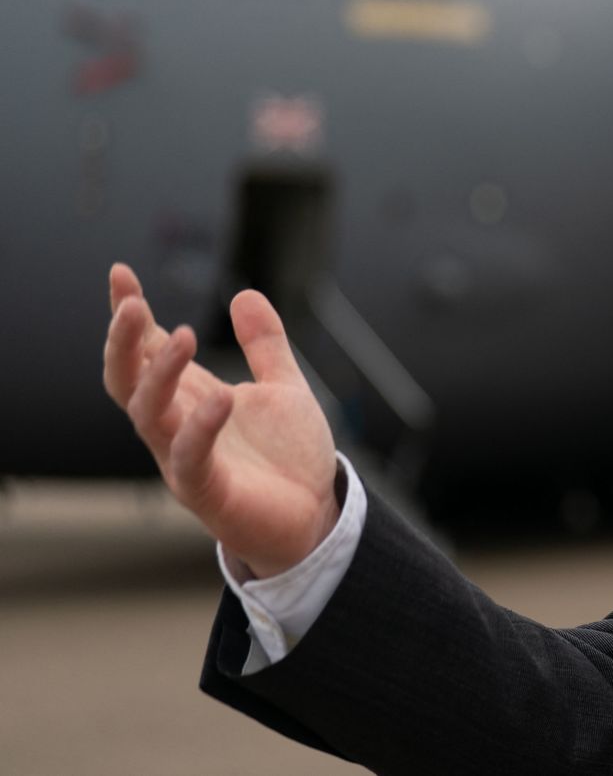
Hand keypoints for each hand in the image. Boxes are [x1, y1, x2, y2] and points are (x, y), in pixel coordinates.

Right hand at [103, 263, 338, 577]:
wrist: (315, 516)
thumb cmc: (289, 458)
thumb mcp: (283, 388)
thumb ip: (265, 345)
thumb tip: (244, 294)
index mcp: (191, 396)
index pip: (147, 350)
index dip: (129, 314)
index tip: (120, 273)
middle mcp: (177, 425)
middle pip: (127, 380)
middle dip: (124, 341)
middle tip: (132, 303)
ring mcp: (184, 459)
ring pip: (147, 414)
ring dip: (159, 374)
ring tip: (186, 334)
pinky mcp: (207, 492)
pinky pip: (191, 458)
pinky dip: (200, 426)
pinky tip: (220, 396)